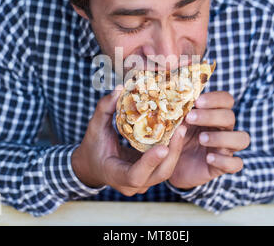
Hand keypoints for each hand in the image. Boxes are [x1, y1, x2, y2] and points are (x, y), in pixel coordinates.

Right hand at [72, 85, 186, 195]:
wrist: (91, 166)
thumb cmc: (92, 147)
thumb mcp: (94, 127)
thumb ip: (104, 109)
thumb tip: (119, 89)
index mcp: (116, 175)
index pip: (136, 175)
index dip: (150, 162)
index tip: (163, 147)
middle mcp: (132, 184)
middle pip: (159, 174)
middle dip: (173, 152)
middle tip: (181, 129)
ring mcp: (143, 182)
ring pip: (166, 170)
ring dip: (176, 149)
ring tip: (183, 127)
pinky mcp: (150, 175)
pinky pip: (165, 165)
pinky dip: (172, 149)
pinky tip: (178, 131)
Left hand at [168, 91, 249, 189]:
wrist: (170, 164)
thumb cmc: (176, 138)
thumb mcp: (176, 124)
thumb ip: (179, 114)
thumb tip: (174, 102)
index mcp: (214, 114)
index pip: (226, 100)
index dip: (215, 99)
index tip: (197, 101)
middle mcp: (224, 129)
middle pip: (229, 117)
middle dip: (210, 116)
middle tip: (190, 118)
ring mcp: (226, 148)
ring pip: (241, 139)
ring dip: (221, 137)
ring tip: (201, 139)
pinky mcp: (223, 166)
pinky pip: (236, 164)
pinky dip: (224, 160)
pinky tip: (209, 158)